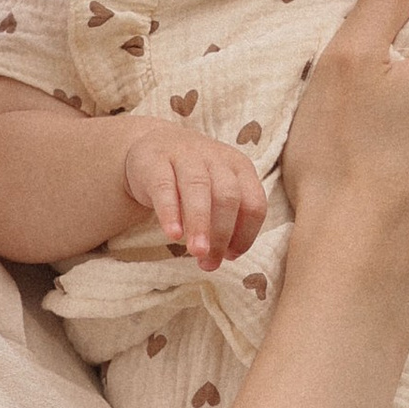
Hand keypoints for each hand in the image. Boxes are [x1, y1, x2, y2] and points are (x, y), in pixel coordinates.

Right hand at [121, 127, 267, 271]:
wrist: (154, 145)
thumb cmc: (192, 179)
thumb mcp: (217, 191)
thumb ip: (227, 220)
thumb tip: (226, 255)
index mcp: (240, 167)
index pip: (254, 203)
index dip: (246, 234)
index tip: (231, 256)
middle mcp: (216, 158)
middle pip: (228, 197)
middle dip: (223, 234)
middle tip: (210, 263)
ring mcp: (185, 156)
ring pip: (198, 188)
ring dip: (200, 224)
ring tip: (197, 253)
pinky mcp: (155, 161)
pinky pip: (165, 187)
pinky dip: (170, 213)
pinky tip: (173, 234)